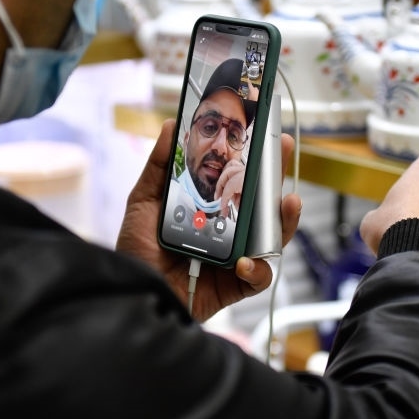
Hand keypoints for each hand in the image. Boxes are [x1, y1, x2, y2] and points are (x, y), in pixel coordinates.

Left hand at [116, 120, 301, 321]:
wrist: (132, 292)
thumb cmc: (137, 251)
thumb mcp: (144, 202)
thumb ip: (159, 166)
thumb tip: (170, 126)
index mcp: (211, 210)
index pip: (241, 183)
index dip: (258, 161)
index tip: (267, 135)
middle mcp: (228, 231)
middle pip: (264, 205)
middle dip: (279, 178)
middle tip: (282, 153)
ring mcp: (235, 257)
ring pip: (273, 238)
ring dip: (284, 220)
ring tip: (286, 204)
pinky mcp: (235, 285)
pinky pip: (258, 276)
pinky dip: (256, 269)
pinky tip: (243, 262)